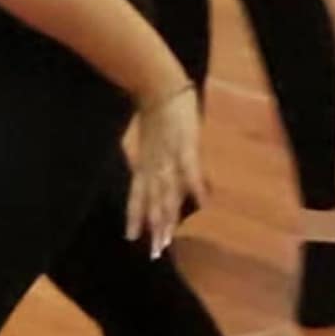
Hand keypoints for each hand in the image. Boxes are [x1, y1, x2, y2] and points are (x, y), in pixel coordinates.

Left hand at [122, 78, 202, 251]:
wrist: (156, 82)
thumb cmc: (156, 111)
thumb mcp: (150, 138)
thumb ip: (151, 158)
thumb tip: (151, 173)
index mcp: (146, 162)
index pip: (138, 193)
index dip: (135, 215)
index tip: (132, 238)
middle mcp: (155, 164)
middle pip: (155, 200)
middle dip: (155, 227)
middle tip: (155, 253)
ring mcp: (170, 156)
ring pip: (168, 191)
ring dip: (168, 216)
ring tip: (168, 240)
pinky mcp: (186, 144)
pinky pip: (191, 169)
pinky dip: (196, 186)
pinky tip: (202, 202)